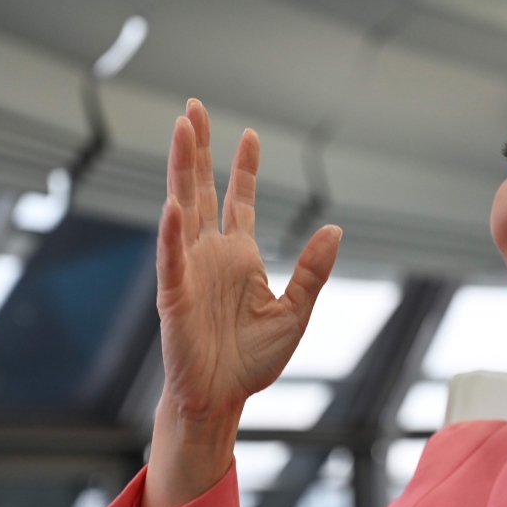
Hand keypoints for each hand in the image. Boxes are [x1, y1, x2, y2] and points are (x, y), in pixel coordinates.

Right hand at [142, 99, 340, 506]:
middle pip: (202, 190)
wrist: (223, 399)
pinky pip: (172, 261)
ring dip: (182, 171)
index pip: (239, 201)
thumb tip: (335, 229)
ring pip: (182, 210)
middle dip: (200, 149)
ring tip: (182, 130)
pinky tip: (174, 205)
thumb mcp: (297, 311)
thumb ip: (313, 271)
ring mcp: (190, 272)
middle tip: (193, 107)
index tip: (250, 135)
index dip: (243, 168)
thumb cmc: (254, 359)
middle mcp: (211, 255)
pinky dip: (172, 234)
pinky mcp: (175, 297)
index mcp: (240, 257)